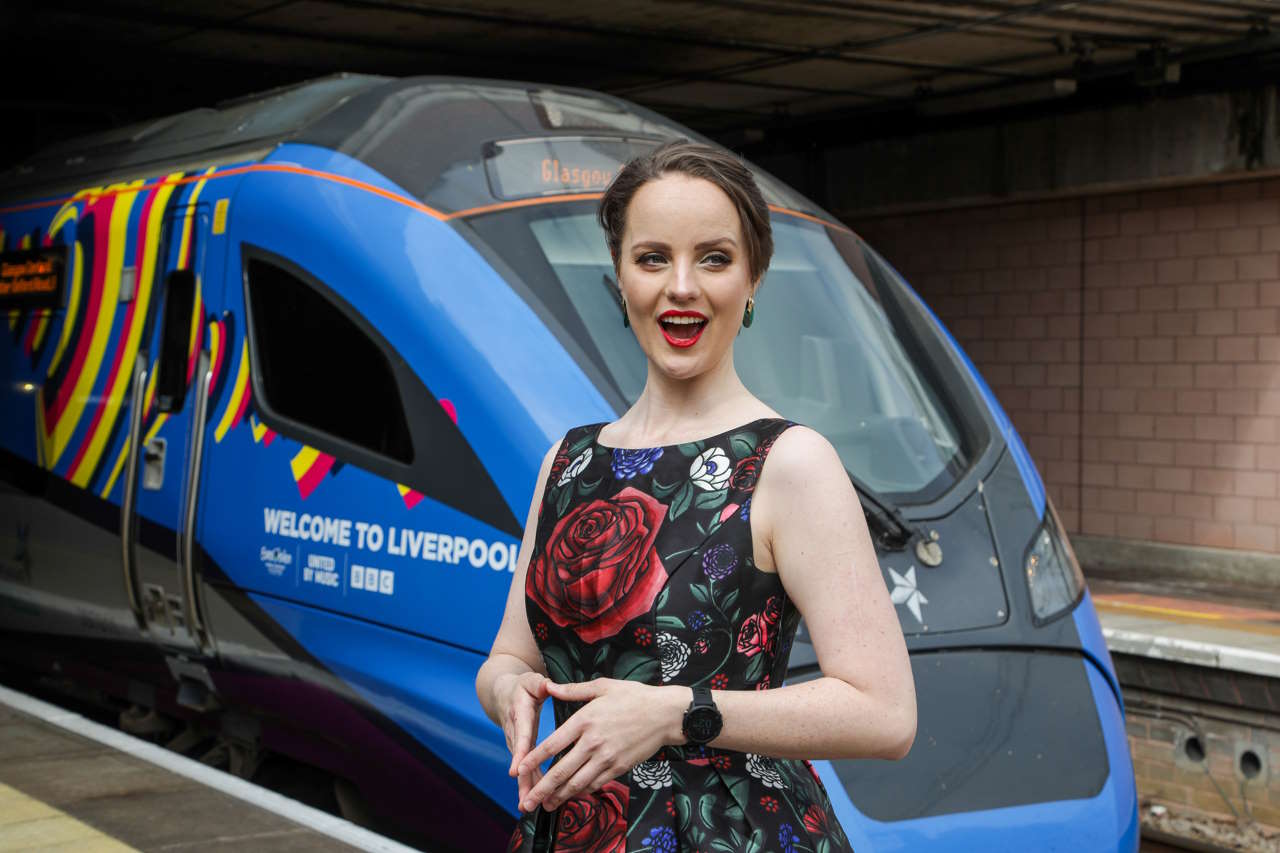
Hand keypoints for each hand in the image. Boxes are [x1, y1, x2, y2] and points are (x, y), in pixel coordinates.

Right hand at [497, 671, 550, 808]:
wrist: (503, 694)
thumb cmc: (522, 687)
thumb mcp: (530, 681)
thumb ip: (539, 684)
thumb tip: (547, 686)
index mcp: (519, 714)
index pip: (520, 734)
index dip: (519, 753)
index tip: (516, 771)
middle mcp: (515, 732)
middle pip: (519, 759)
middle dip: (522, 780)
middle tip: (525, 800)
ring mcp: (516, 742)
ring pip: (521, 767)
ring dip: (525, 787)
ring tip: (529, 807)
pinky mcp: (520, 749)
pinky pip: (525, 767)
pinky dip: (530, 783)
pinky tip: (539, 798)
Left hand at [516, 678, 685, 813]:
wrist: (665, 714)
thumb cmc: (634, 696)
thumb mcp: (603, 686)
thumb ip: (574, 690)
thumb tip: (550, 686)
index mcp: (585, 720)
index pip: (552, 744)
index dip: (534, 759)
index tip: (520, 769)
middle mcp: (593, 742)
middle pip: (561, 771)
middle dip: (541, 789)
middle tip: (527, 802)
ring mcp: (607, 758)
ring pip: (577, 783)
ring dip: (559, 796)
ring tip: (546, 805)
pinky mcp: (619, 767)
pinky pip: (595, 784)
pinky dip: (581, 792)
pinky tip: (571, 796)